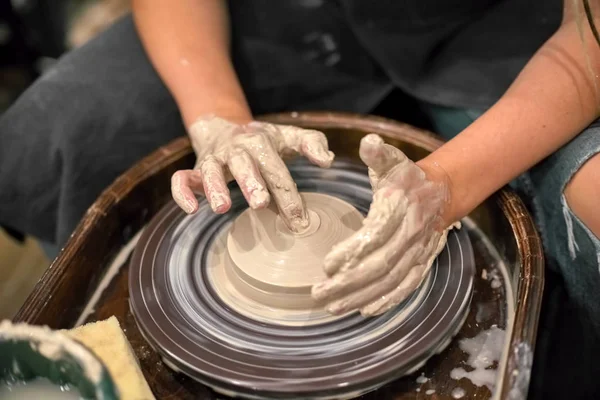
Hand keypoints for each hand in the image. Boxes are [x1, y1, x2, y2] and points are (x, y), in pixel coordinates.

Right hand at [171, 116, 334, 231]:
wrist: (223, 127)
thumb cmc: (264, 142)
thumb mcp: (289, 137)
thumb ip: (311, 143)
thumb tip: (328, 161)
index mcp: (261, 143)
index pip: (277, 169)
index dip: (289, 194)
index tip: (300, 221)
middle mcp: (236, 150)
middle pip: (243, 164)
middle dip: (251, 182)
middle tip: (261, 203)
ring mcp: (213, 160)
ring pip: (210, 170)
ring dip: (215, 187)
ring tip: (222, 208)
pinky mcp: (195, 170)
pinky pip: (181, 179)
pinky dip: (182, 192)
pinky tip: (192, 209)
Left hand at [311, 134, 458, 315]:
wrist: (442, 194)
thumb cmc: (408, 178)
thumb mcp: (393, 161)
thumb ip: (379, 154)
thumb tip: (368, 143)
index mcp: (401, 208)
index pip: (376, 235)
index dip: (354, 252)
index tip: (327, 265)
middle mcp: (411, 234)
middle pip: (380, 265)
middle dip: (349, 283)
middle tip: (319, 293)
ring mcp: (418, 252)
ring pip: (390, 281)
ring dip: (361, 297)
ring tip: (333, 307)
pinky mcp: (421, 264)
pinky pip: (406, 287)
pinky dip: (387, 301)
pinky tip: (365, 311)